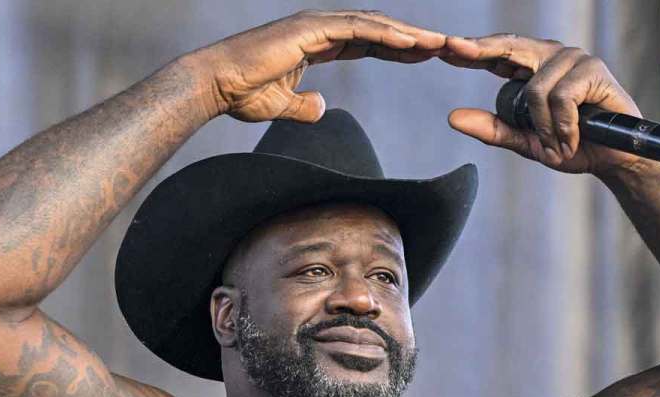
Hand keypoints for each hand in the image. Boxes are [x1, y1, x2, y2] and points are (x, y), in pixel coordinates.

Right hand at [191, 10, 445, 123]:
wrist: (216, 85)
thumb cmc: (241, 94)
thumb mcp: (282, 105)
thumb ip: (303, 105)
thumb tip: (322, 108)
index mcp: (315, 43)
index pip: (366, 42)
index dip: (395, 48)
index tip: (423, 55)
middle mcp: (318, 28)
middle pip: (375, 29)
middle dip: (409, 37)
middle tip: (443, 45)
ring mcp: (314, 24)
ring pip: (372, 25)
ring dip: (406, 34)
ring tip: (438, 43)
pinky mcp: (310, 29)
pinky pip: (357, 29)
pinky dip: (385, 34)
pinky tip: (410, 42)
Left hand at [439, 34, 642, 175]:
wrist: (613, 158)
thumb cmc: (573, 145)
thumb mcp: (524, 141)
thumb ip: (491, 128)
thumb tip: (452, 117)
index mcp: (531, 68)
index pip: (496, 53)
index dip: (470, 49)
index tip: (443, 47)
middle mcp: (551, 56)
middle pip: (509, 47)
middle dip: (480, 49)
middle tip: (452, 47)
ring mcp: (573, 58)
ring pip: (536, 89)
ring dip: (545, 128)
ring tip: (560, 143)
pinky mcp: (593, 69)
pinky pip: (561, 98)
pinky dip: (563, 126)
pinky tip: (573, 137)